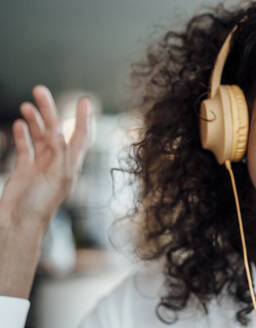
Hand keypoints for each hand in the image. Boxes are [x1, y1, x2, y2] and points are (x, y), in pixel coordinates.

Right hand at [0, 85, 92, 297]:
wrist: (19, 224)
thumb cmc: (40, 204)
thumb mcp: (56, 175)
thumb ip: (58, 151)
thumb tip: (59, 128)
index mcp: (70, 164)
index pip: (81, 135)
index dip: (84, 118)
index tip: (84, 99)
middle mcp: (57, 163)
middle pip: (56, 131)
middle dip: (49, 110)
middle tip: (39, 90)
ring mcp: (40, 166)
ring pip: (39, 137)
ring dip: (35, 120)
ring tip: (28, 105)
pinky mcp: (25, 171)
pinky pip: (25, 148)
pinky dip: (23, 135)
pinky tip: (19, 123)